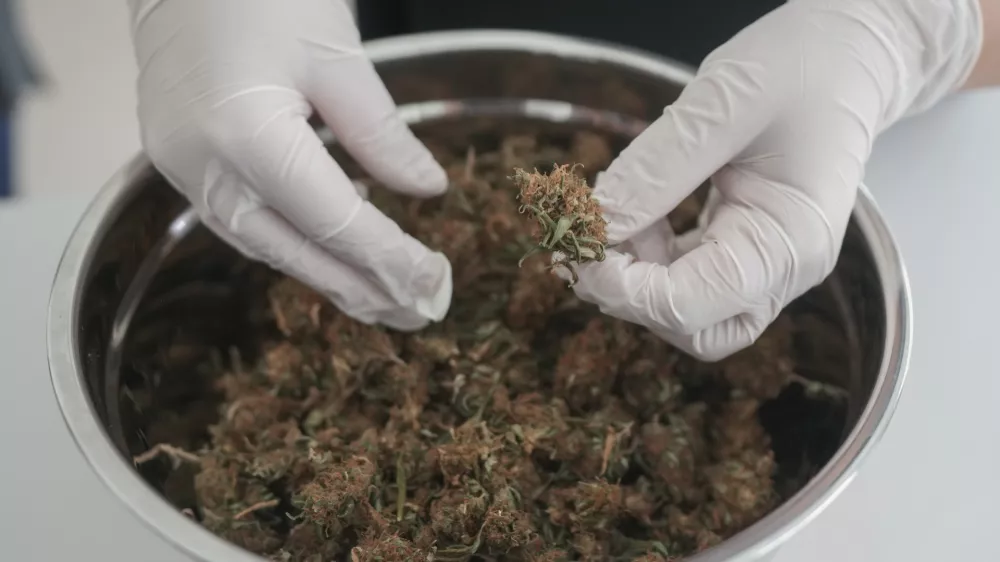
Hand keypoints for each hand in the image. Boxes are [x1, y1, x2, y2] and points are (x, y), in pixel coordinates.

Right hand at [127, 0, 450, 330]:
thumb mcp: (337, 56)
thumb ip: (380, 133)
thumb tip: (427, 189)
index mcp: (246, 137)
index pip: (335, 222)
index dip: (389, 259)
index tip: (435, 283)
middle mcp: (204, 169)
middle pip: (296, 251)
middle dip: (362, 289)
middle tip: (419, 314)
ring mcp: (182, 170)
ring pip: (266, 245)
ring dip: (328, 275)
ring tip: (385, 297)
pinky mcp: (178, 162)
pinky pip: (243, 220)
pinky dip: (294, 239)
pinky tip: (334, 245)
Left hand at [567, 0, 982, 360]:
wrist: (848, 54)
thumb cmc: (804, 67)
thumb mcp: (724, 103)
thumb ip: (657, 167)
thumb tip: (598, 220)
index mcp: (791, 243)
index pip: (692, 305)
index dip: (624, 288)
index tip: (582, 247)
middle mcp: (783, 270)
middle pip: (690, 326)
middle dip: (630, 293)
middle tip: (591, 238)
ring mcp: (765, 264)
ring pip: (685, 311)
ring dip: (637, 275)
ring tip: (624, 210)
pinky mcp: (743, 249)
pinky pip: (686, 279)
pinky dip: (649, 258)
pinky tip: (641, 212)